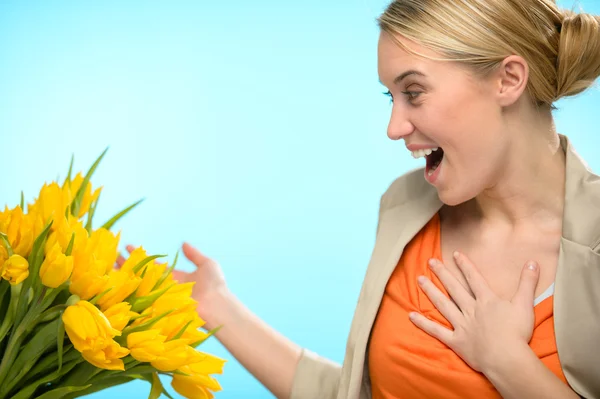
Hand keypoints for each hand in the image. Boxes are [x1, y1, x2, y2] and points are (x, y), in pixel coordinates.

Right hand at [116, 243, 228, 329]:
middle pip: (141, 274)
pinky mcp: (159, 306)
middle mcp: (165, 287)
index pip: (152, 265)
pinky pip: (141, 298)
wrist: (217, 305)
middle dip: (126, 265)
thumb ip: (194, 254)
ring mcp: (160, 297)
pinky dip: (128, 291)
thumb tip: (183, 243)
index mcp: (174, 277)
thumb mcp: (207, 265)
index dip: (140, 256)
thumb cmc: (215, 285)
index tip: (126, 246)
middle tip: (111, 255)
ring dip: (123, 275)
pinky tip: (116, 283)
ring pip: (138, 285)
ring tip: (109, 266)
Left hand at [409, 251, 539, 372]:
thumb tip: (533, 262)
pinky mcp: (456, 341)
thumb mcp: (525, 304)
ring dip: (431, 291)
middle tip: (430, 261)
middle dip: (442, 273)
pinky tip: (411, 315)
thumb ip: (527, 283)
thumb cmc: (517, 333)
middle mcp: (471, 309)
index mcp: (486, 301)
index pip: (474, 278)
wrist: (506, 357)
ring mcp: (461, 325)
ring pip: (443, 305)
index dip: (465, 265)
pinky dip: (424, 324)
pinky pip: (436, 331)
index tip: (455, 254)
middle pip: (454, 288)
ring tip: (419, 280)